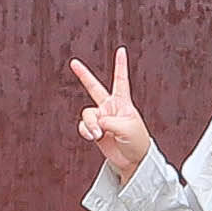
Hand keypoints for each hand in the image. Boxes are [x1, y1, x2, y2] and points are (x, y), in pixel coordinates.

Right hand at [68, 49, 155, 181]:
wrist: (133, 161)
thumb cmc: (137, 142)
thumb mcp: (127, 127)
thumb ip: (108, 120)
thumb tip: (94, 122)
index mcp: (123, 102)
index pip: (121, 79)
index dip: (120, 65)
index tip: (121, 50)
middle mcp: (110, 108)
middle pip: (94, 87)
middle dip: (83, 75)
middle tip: (74, 63)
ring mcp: (101, 119)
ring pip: (87, 114)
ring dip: (90, 124)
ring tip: (99, 134)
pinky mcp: (95, 131)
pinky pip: (84, 126)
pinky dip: (87, 131)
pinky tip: (95, 137)